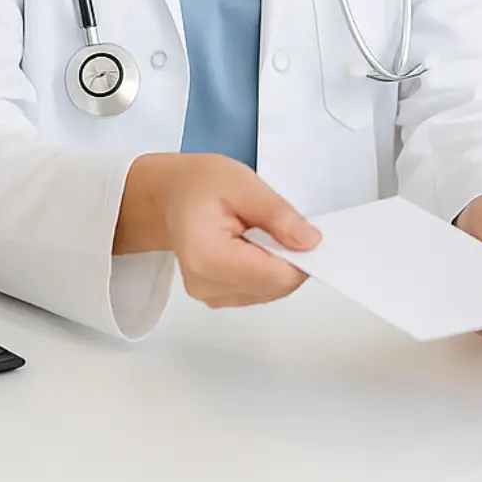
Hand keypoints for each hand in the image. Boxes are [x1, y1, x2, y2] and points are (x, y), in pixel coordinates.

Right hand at [116, 153, 319, 308]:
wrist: (170, 195)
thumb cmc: (199, 184)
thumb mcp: (245, 185)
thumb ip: (279, 216)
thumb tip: (310, 242)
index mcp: (208, 257)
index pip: (274, 277)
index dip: (301, 258)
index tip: (304, 231)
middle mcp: (205, 284)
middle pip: (274, 288)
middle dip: (290, 259)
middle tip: (280, 225)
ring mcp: (209, 295)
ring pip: (269, 292)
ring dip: (278, 264)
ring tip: (260, 232)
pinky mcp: (216, 296)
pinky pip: (259, 291)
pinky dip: (266, 270)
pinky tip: (254, 245)